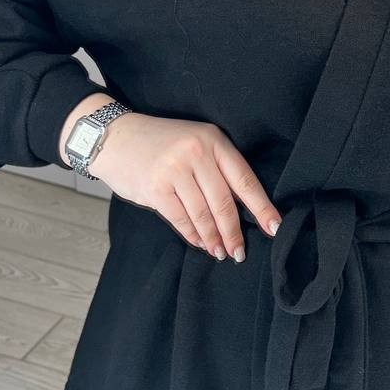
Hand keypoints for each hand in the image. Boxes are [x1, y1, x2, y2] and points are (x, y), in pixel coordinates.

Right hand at [90, 111, 282, 261]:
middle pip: (225, 202)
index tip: (274, 228)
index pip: (245, 180)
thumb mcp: (195, 144)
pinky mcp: (156, 187)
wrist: (115, 137)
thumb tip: (241, 212)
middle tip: (239, 253)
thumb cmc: (161, 145)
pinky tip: (200, 243)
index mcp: (214, 140)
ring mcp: (175, 169)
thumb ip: (217, 171)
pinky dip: (192, 235)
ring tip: (220, 252)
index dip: (261, 208)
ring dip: (213, 238)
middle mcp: (197, 152)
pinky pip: (181, 219)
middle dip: (234, 232)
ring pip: (203, 214)